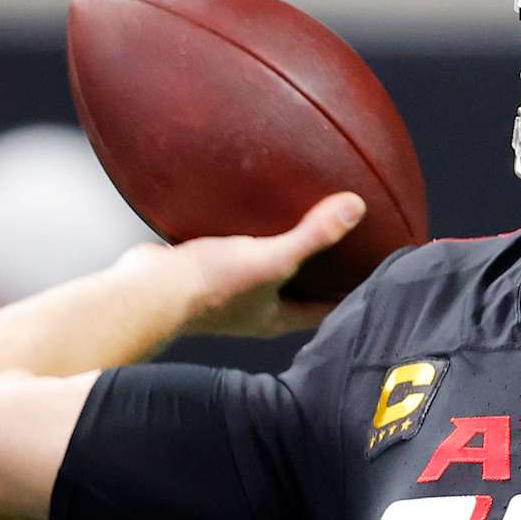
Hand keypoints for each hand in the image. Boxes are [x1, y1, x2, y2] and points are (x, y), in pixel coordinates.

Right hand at [119, 192, 366, 337]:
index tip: (379, 272)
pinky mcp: (202, 269)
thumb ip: (313, 235)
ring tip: (303, 216)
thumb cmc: (208, 286)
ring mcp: (228, 290)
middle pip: (302, 289)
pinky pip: (233, 246)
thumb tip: (357, 207)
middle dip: (324, 270)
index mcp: (278, 317)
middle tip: (349, 242)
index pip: (330, 308)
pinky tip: (248, 201)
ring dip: (284, 247)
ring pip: (266, 267)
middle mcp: (256, 308)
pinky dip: (245, 228)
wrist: (141, 291)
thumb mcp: (271, 259)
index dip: (356, 293)